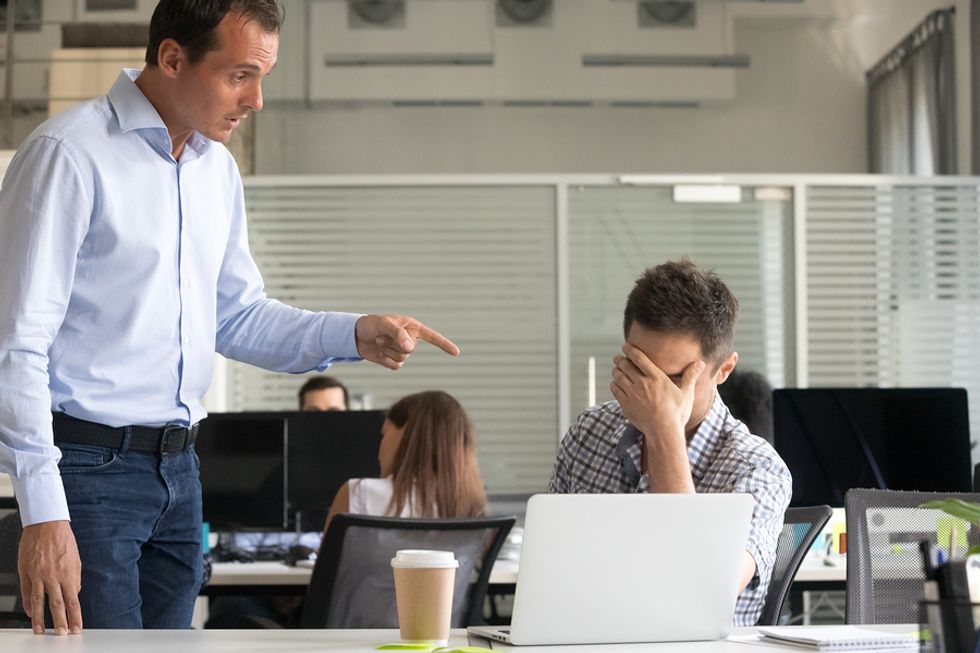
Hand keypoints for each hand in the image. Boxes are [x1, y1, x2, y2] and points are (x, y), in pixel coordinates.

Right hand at [18, 520, 82, 634]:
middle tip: (62, 634)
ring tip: (41, 631)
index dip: (75, 617)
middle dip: (61, 622)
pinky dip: (27, 605)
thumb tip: (74, 593)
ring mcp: (38, 576)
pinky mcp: (26, 573)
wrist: (47, 524)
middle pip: (57, 605)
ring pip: (39, 602)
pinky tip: (29, 613)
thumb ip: (75, 578)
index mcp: (69, 574)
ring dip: (40, 619)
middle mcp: (53, 577)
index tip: (77, 628)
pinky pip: (26, 592)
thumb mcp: (76, 559)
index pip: (73, 601)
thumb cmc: (63, 540)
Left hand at [355, 314, 459, 369]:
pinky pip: (395, 365)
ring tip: (379, 342)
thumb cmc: (372, 325)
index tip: (456, 352)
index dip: (444, 344)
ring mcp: (402, 351)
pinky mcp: (394, 360)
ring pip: (403, 358)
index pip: (433, 336)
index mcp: (412, 327)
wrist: (356, 336)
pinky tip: (378, 352)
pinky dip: (385, 360)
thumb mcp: (385, 325)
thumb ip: (398, 334)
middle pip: (411, 349)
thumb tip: (411, 348)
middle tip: (381, 336)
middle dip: (394, 344)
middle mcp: (410, 339)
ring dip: (388, 351)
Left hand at [609, 343, 704, 442]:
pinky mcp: (625, 405)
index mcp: (656, 378)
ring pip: (618, 377)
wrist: (664, 432)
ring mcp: (632, 394)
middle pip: (625, 365)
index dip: (630, 350)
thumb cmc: (677, 414)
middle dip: (620, 360)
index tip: (626, 346)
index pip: (639, 358)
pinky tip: (616, 384)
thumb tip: (700, 363)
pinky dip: (614, 385)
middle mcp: (642, 383)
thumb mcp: (686, 394)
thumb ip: (690, 376)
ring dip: (616, 371)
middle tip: (618, 358)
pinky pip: (615, 390)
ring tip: (616, 369)